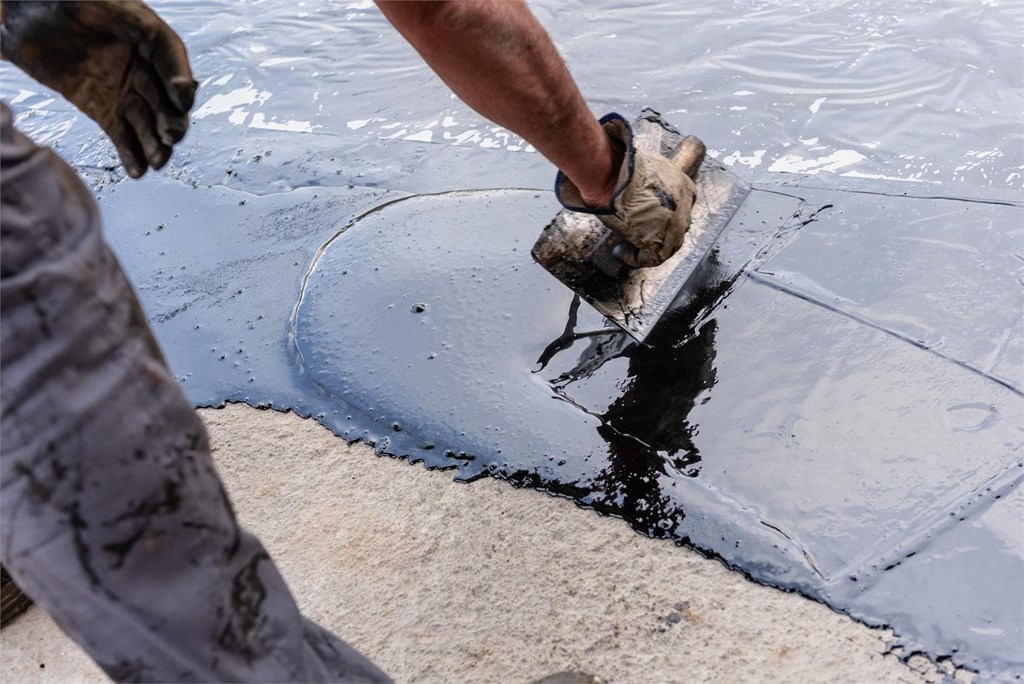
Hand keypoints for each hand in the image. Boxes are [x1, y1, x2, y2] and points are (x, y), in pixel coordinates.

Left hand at [1, 0, 196, 177]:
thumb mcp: (100, 3)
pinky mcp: (103, 110)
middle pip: (164, 97)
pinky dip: (131, 154)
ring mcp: (123, 90)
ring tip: (157, 161)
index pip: (170, 56)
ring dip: (155, 143)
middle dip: (171, 119)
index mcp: (144, 34)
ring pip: (146, 121)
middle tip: (171, 136)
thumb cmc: (58, 0)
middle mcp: (141, 66)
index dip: (180, 78)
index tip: (182, 100)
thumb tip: (156, 39)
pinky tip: (138, 171)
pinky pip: (122, 135)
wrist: (22, 16)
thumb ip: (131, 22)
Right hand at [556, 114, 703, 267]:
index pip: (683, 203)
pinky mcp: (661, 240)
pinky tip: (620, 251)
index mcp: (684, 184)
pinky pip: (652, 258)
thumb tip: (629, 179)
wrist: (611, 175)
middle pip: (678, 226)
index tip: (649, 216)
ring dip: (646, 247)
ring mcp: (675, 224)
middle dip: (659, 232)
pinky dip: (634, 257)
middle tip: (637, 234)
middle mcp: (685, 204)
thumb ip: (645, 178)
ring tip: (625, 246)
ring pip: (667, 245)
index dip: (667, 213)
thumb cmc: (619, 168)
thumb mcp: (640, 168)